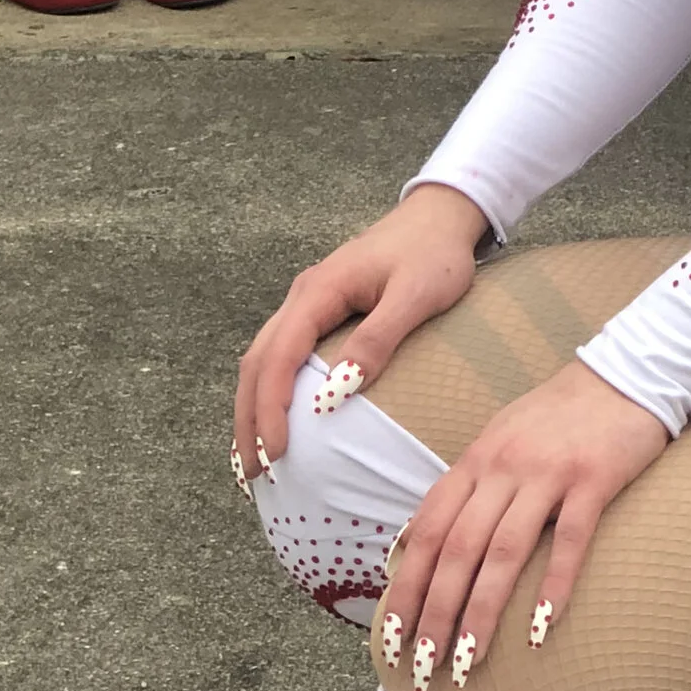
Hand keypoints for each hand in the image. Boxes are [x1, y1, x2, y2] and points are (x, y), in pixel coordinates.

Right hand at [232, 181, 488, 484]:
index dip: (271, 408)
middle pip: (257, 362)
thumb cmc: (434, 253)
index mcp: (319, 291)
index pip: (279, 356)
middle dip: (249, 419)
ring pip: (262, 360)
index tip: (276, 454)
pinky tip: (275, 420)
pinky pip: (281, 356)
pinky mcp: (320, 312)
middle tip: (253, 474)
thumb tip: (334, 396)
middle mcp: (303, 297)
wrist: (440, 216)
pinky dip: (269, 391)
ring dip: (252, 408)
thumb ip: (377, 340)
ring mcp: (308, 303)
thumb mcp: (416, 296)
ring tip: (253, 460)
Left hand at [377, 357, 670, 687]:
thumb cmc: (561, 415)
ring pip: (503, 552)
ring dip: (481, 612)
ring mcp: (548, 472)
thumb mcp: (501, 439)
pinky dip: (554, 587)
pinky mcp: (594, 479)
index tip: (390, 638)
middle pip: (457, 549)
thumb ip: (468, 487)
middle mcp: (503, 465)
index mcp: (475, 459)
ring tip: (467, 661)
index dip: (406, 587)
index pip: (427, 532)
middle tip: (422, 669)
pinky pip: (569, 540)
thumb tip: (422, 540)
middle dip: (434, 613)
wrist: (627, 373)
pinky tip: (541, 630)